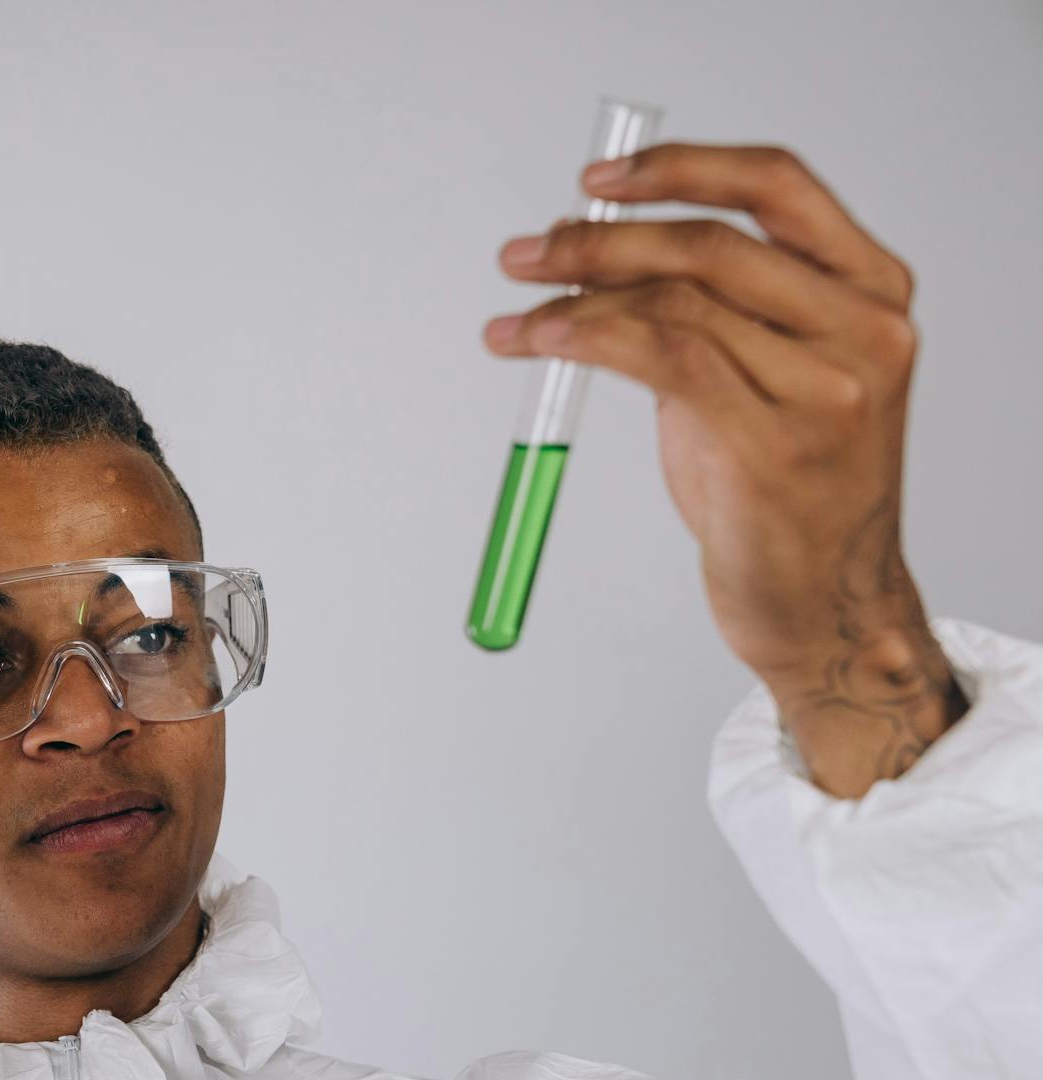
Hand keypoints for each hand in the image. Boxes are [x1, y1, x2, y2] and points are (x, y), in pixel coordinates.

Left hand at [481, 142, 965, 795]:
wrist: (822, 600)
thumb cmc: (783, 489)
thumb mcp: (770, 376)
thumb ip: (716, 308)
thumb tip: (601, 253)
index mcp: (871, 290)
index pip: (777, 187)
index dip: (681, 169)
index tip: (598, 182)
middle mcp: (863, 329)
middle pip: (708, 244)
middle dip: (599, 241)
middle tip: (524, 255)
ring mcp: (828, 388)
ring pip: (676, 302)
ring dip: (574, 299)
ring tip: (517, 315)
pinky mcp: (774, 445)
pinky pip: (661, 360)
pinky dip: (586, 338)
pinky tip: (540, 342)